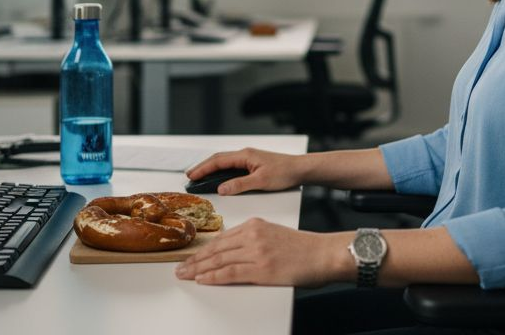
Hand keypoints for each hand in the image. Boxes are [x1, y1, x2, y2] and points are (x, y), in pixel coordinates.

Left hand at [175, 218, 348, 286]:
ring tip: (185, 274)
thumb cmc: (304, 247)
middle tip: (180, 267)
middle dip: (195, 259)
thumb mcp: (274, 234)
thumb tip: (233, 251)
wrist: (324, 253)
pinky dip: (213, 277)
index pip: (222, 237)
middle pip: (216, 248)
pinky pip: (230, 273)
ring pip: (219, 260)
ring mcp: (256, 252)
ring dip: (198, 268)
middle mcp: (253, 235)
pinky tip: (203, 279)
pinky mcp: (261, 269)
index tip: (192, 256)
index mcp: (255, 224)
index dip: (204, 249)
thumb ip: (253, 239)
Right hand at [186, 148, 306, 194]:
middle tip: (190, 176)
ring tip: (199, 177)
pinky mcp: (253, 164)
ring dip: (211, 168)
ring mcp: (249, 159)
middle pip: (218, 159)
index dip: (202, 169)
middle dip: (202, 167)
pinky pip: (232, 166)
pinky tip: (218, 178)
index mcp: (245, 155)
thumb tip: (221, 189)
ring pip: (224, 162)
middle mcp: (245, 154)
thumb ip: (240, 185)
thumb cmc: (284, 173)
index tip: (191, 176)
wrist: (300, 169)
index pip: (218, 161)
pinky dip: (221, 171)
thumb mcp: (261, 181)